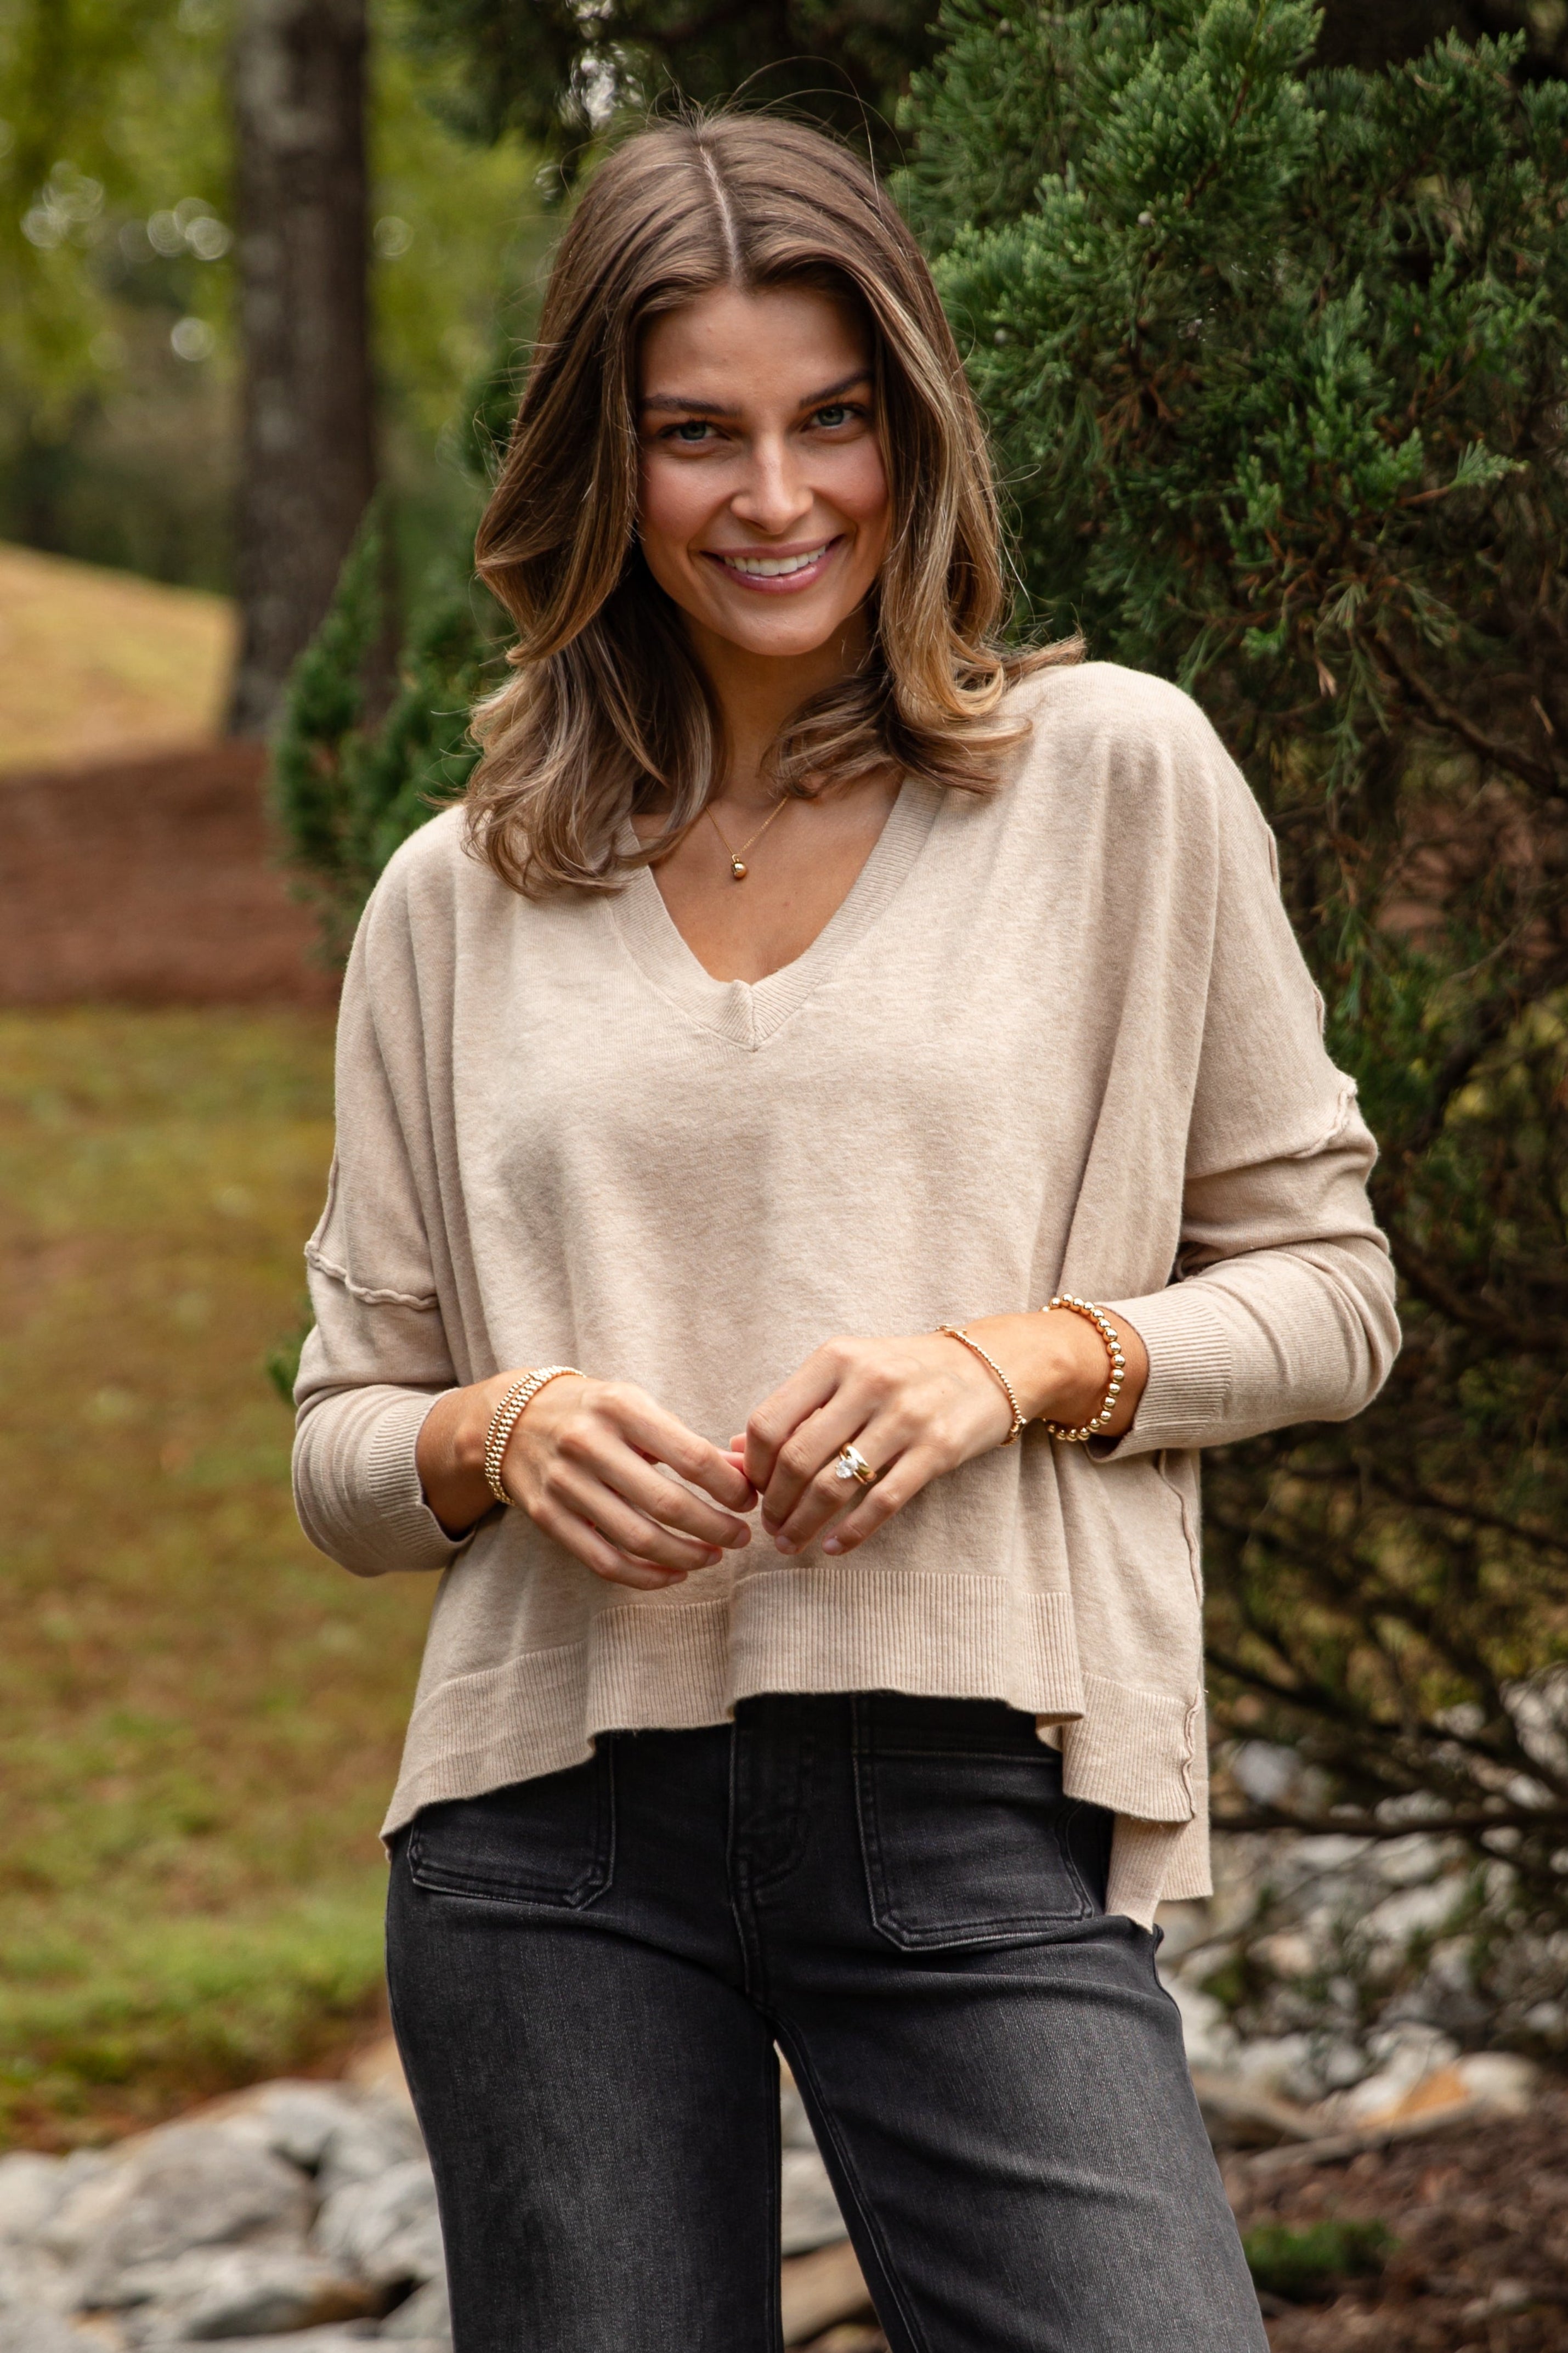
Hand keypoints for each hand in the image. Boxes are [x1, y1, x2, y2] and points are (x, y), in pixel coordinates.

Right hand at [416, 1371, 756, 1590]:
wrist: (513, 1419)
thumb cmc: (594, 1413)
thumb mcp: (638, 1407)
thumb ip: (689, 1442)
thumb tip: (744, 1476)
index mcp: (620, 1408)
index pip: (691, 1456)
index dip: (728, 1487)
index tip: (748, 1501)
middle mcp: (588, 1444)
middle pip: (666, 1504)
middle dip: (715, 1528)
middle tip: (740, 1537)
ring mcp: (564, 1483)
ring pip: (637, 1539)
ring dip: (686, 1557)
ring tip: (713, 1557)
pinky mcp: (548, 1516)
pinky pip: (604, 1562)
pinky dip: (646, 1577)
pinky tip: (674, 1574)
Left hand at [739, 1308, 1146, 1559]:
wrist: (990, 1364)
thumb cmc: (904, 1370)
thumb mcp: (847, 1370)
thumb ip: (794, 1407)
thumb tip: (733, 1451)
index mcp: (835, 1359)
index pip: (769, 1422)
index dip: (752, 1467)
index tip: (753, 1490)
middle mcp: (867, 1383)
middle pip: (796, 1460)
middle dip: (775, 1504)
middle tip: (771, 1527)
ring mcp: (905, 1416)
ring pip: (834, 1485)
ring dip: (803, 1524)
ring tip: (791, 1542)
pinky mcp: (937, 1449)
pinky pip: (882, 1502)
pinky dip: (851, 1532)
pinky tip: (834, 1546)